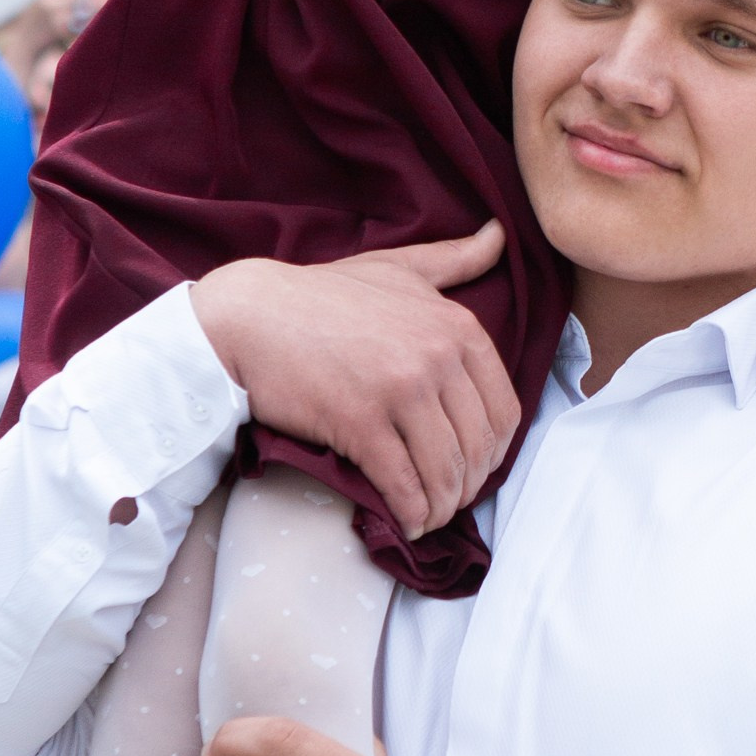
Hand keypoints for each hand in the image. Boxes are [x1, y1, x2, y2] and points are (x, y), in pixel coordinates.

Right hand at [189, 225, 516, 541]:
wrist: (251, 315)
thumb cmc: (324, 295)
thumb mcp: (398, 269)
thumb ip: (454, 259)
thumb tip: (499, 234)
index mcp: (456, 326)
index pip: (504, 410)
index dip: (494, 450)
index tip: (473, 465)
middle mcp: (437, 356)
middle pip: (478, 447)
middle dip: (470, 484)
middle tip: (451, 498)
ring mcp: (400, 390)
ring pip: (445, 471)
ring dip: (443, 507)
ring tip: (429, 515)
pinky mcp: (361, 423)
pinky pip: (405, 484)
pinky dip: (412, 513)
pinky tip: (407, 521)